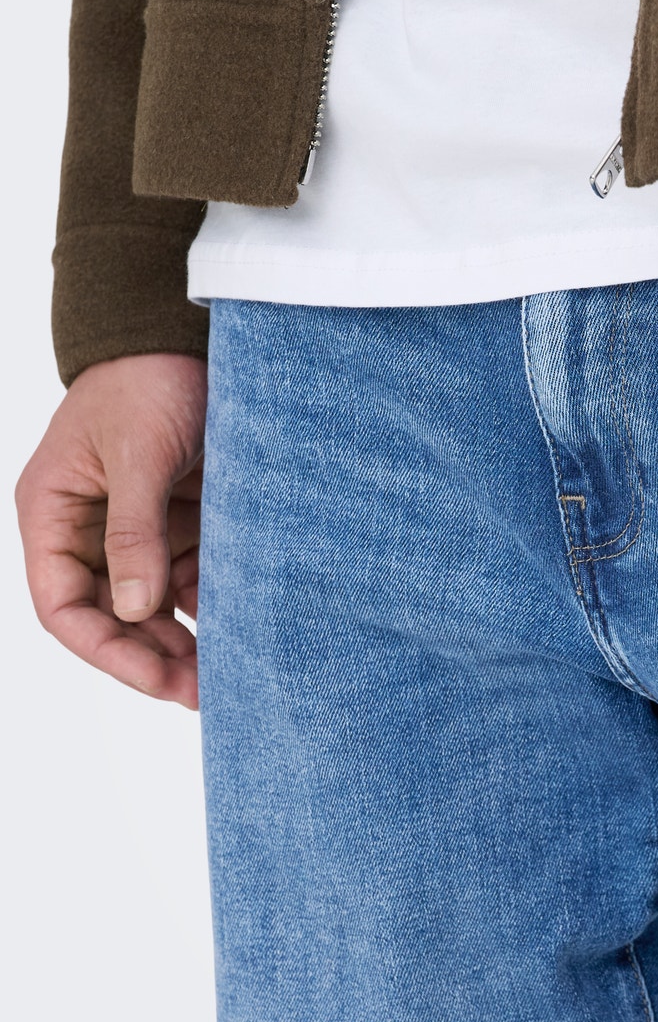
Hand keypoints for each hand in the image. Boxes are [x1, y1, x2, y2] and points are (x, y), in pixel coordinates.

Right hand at [15, 353, 207, 709]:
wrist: (189, 329)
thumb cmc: (149, 376)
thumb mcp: (139, 454)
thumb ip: (135, 533)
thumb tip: (134, 610)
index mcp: (52, 511)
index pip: (63, 605)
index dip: (107, 651)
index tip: (159, 679)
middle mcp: (87, 527)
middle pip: (111, 615)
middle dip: (153, 656)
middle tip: (206, 692)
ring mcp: (134, 525)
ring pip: (152, 604)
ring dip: (186, 638)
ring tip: (230, 670)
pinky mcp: (178, 517)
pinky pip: (189, 576)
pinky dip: (211, 602)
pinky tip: (242, 623)